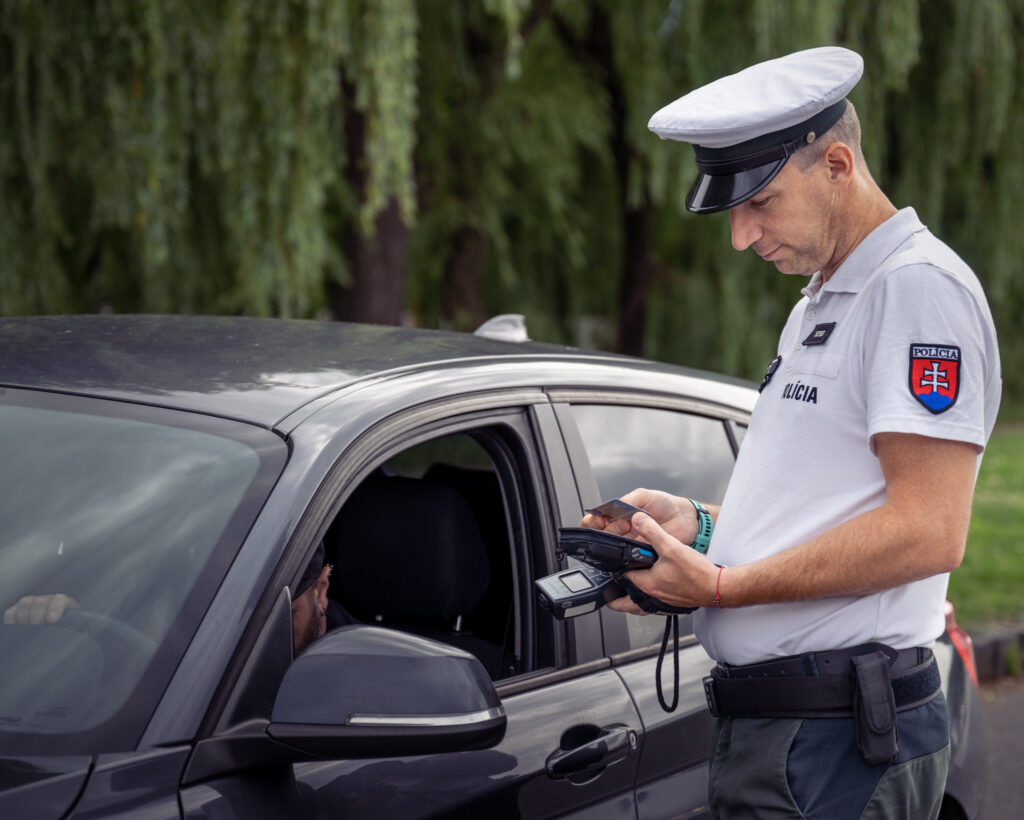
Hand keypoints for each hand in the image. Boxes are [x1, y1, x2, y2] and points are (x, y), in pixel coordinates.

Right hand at [3, 594, 79, 624]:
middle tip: (37, 629)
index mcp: (64, 603)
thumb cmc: (68, 630)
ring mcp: (32, 604)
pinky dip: (12, 622)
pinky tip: (17, 630)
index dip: (55, 608)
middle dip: (37, 617)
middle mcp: (47, 600)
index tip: (52, 621)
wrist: (58, 631)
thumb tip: (91, 629)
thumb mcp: (78, 627)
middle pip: (39, 601)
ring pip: (25, 603)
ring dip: (25, 618)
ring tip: (28, 631)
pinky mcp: (17, 612)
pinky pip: (10, 613)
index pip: (60, 599)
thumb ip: (82, 627)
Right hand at [581, 488, 700, 545]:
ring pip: (612, 547)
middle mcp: (622, 529)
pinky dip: (626, 555)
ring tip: (629, 531)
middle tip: (624, 524)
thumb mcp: (643, 495)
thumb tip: (612, 510)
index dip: (593, 521)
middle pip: (602, 534)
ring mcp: (631, 542)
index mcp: (619, 513)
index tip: (599, 520)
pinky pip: (628, 558)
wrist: (686, 518)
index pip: (596, 519)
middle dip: (608, 529)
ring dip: (616, 541)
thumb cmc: (666, 504)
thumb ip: (627, 501)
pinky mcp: (641, 554)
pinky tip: (631, 548)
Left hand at [605, 513, 717, 612]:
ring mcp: (662, 601)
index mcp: (646, 584)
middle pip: (625, 602)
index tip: (609, 562)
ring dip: (632, 596)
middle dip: (616, 597)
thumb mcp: (671, 546)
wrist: (718, 588)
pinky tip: (654, 584)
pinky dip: (648, 595)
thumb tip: (637, 519)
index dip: (613, 569)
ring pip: (640, 602)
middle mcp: (652, 596)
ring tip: (627, 589)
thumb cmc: (696, 574)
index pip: (620, 578)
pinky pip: (654, 601)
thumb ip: (652, 531)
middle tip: (608, 590)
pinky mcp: (673, 601)